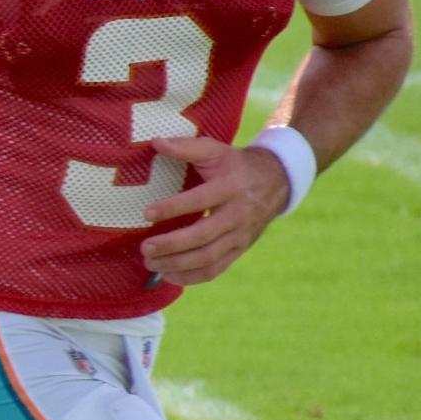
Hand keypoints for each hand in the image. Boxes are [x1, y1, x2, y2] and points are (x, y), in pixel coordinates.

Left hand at [140, 136, 291, 284]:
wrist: (276, 181)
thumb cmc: (235, 165)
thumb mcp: (215, 150)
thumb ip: (185, 147)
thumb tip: (155, 142)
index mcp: (231, 187)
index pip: (200, 200)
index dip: (173, 208)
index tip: (146, 214)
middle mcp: (238, 214)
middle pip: (203, 236)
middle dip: (171, 245)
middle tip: (144, 248)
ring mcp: (241, 236)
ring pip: (208, 258)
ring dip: (176, 265)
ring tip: (150, 262)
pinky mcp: (240, 250)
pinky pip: (215, 270)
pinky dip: (191, 277)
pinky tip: (168, 276)